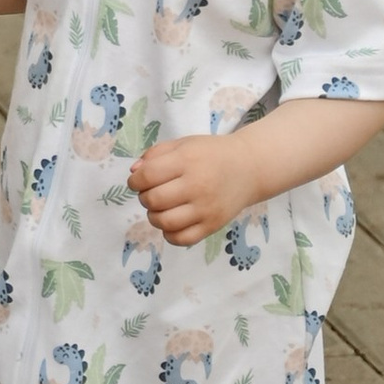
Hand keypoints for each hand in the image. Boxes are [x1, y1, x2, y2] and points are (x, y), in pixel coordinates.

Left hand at [130, 135, 260, 247]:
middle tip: (151, 193)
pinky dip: (170, 234)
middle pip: (153, 200)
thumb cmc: (211, 154)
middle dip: (144, 197)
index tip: (137, 181)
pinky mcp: (213, 225)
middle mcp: (197, 186)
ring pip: (165, 222)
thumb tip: (134, 172)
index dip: (135, 181)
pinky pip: (182, 239)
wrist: (249, 168)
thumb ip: (155, 154)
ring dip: (154, 216)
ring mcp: (206, 208)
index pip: (147, 176)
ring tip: (161, 207)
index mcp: (187, 161)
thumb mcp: (183, 145)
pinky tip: (172, 222)